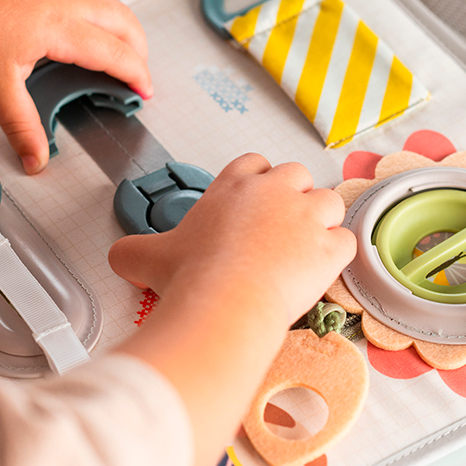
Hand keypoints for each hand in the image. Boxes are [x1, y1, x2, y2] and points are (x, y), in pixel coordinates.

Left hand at [0, 0, 151, 173]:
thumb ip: (22, 125)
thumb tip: (34, 158)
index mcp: (60, 26)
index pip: (115, 52)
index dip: (136, 74)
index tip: (143, 91)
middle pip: (123, 19)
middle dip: (139, 48)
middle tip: (138, 72)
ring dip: (122, 21)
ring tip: (121, 43)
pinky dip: (99, 5)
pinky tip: (84, 20)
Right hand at [109, 153, 355, 324]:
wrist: (226, 303)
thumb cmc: (192, 277)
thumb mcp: (146, 258)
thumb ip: (132, 250)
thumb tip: (118, 257)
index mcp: (233, 186)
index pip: (253, 163)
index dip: (257, 181)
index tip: (253, 201)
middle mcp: (273, 192)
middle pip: (296, 175)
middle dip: (292, 196)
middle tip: (278, 226)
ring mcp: (306, 218)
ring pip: (329, 202)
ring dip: (321, 220)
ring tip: (305, 245)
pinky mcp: (330, 249)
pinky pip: (346, 241)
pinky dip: (337, 254)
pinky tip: (322, 268)